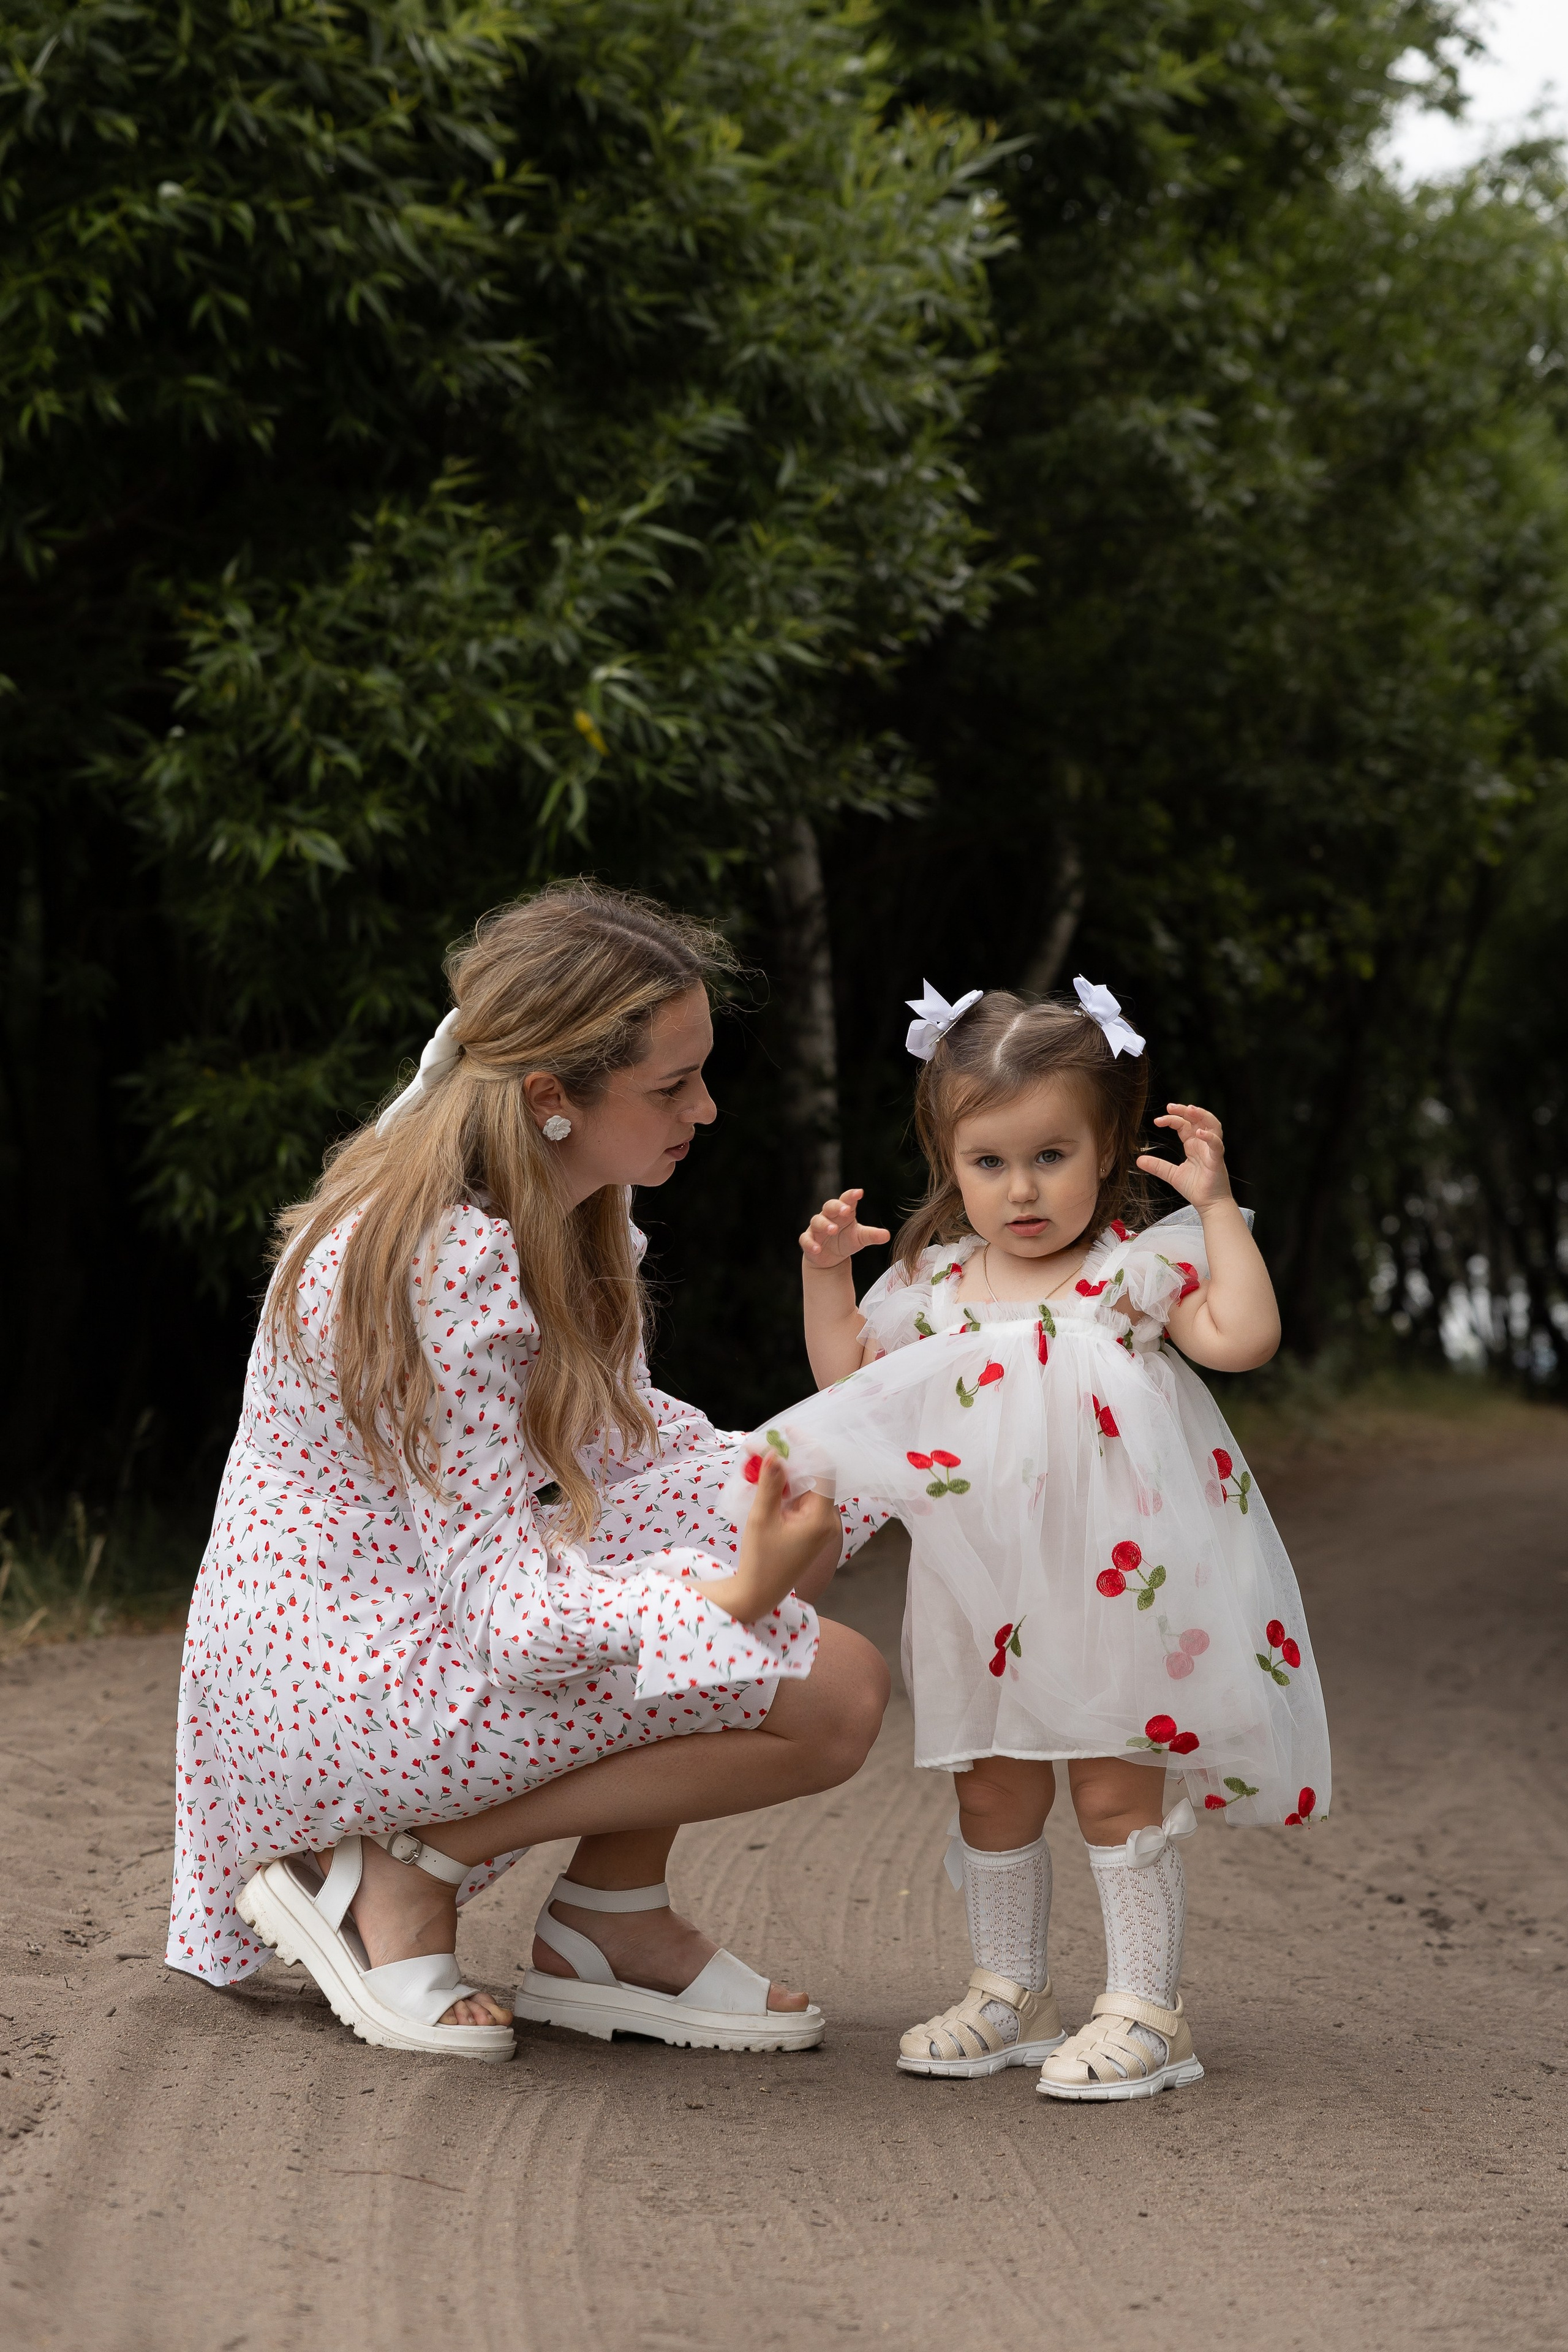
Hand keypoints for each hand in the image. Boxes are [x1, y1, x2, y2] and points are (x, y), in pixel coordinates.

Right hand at [701, 1454, 841, 1622]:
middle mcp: (828, 1520)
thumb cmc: (760, 1559)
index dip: (808, 1446)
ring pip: (808, 1487)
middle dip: (792, 1458)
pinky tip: (767, 1481)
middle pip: (817, 1476)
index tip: (787, 1432)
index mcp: (822, 1518)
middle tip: (766, 1446)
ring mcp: (821, 1526)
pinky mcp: (812, 1529)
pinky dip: (787, 1488)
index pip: (824, 1470)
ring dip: (788, 1472)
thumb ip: (770, 1484)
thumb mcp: (762, 1518)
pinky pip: (803, 1499)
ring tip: (761, 1460)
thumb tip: (775, 1453)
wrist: (759, 1593)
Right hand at [800, 1187, 890, 1269]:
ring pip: (817, 1221)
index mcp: (843, 1211)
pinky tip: (817, 1249)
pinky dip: (811, 1243)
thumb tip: (887, 1236)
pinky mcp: (809, 1240)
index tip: (859, 1192)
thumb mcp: (861, 1238)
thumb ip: (872, 1235)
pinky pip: (806, 1239)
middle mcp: (829, 1216)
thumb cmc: (846, 1241)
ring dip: (824, 1224)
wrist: (830, 1258)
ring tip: (833, 1230)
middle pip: (829, 1206)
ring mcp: (817, 1228)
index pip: (846, 1199)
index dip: (851, 1195)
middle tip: (845, 1210)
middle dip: (836, 1207)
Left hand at [1136, 1103, 1233, 1209]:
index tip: (1157, 1121)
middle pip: (1198, 1119)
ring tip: (1189, 1109)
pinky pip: (1216, 1144)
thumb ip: (1157, 1166)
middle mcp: (1203, 1144)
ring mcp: (1212, 1150)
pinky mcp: (1217, 1160)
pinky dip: (1210, 1137)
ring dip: (1202, 1115)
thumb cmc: (1196, 1188)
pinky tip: (1199, 1134)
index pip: (1184, 1125)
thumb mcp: (1172, 1175)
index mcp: (1193, 1145)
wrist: (1209, 1204)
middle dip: (1185, 1110)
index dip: (1172, 1119)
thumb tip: (1139, 1160)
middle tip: (1170, 1106)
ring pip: (1212, 1125)